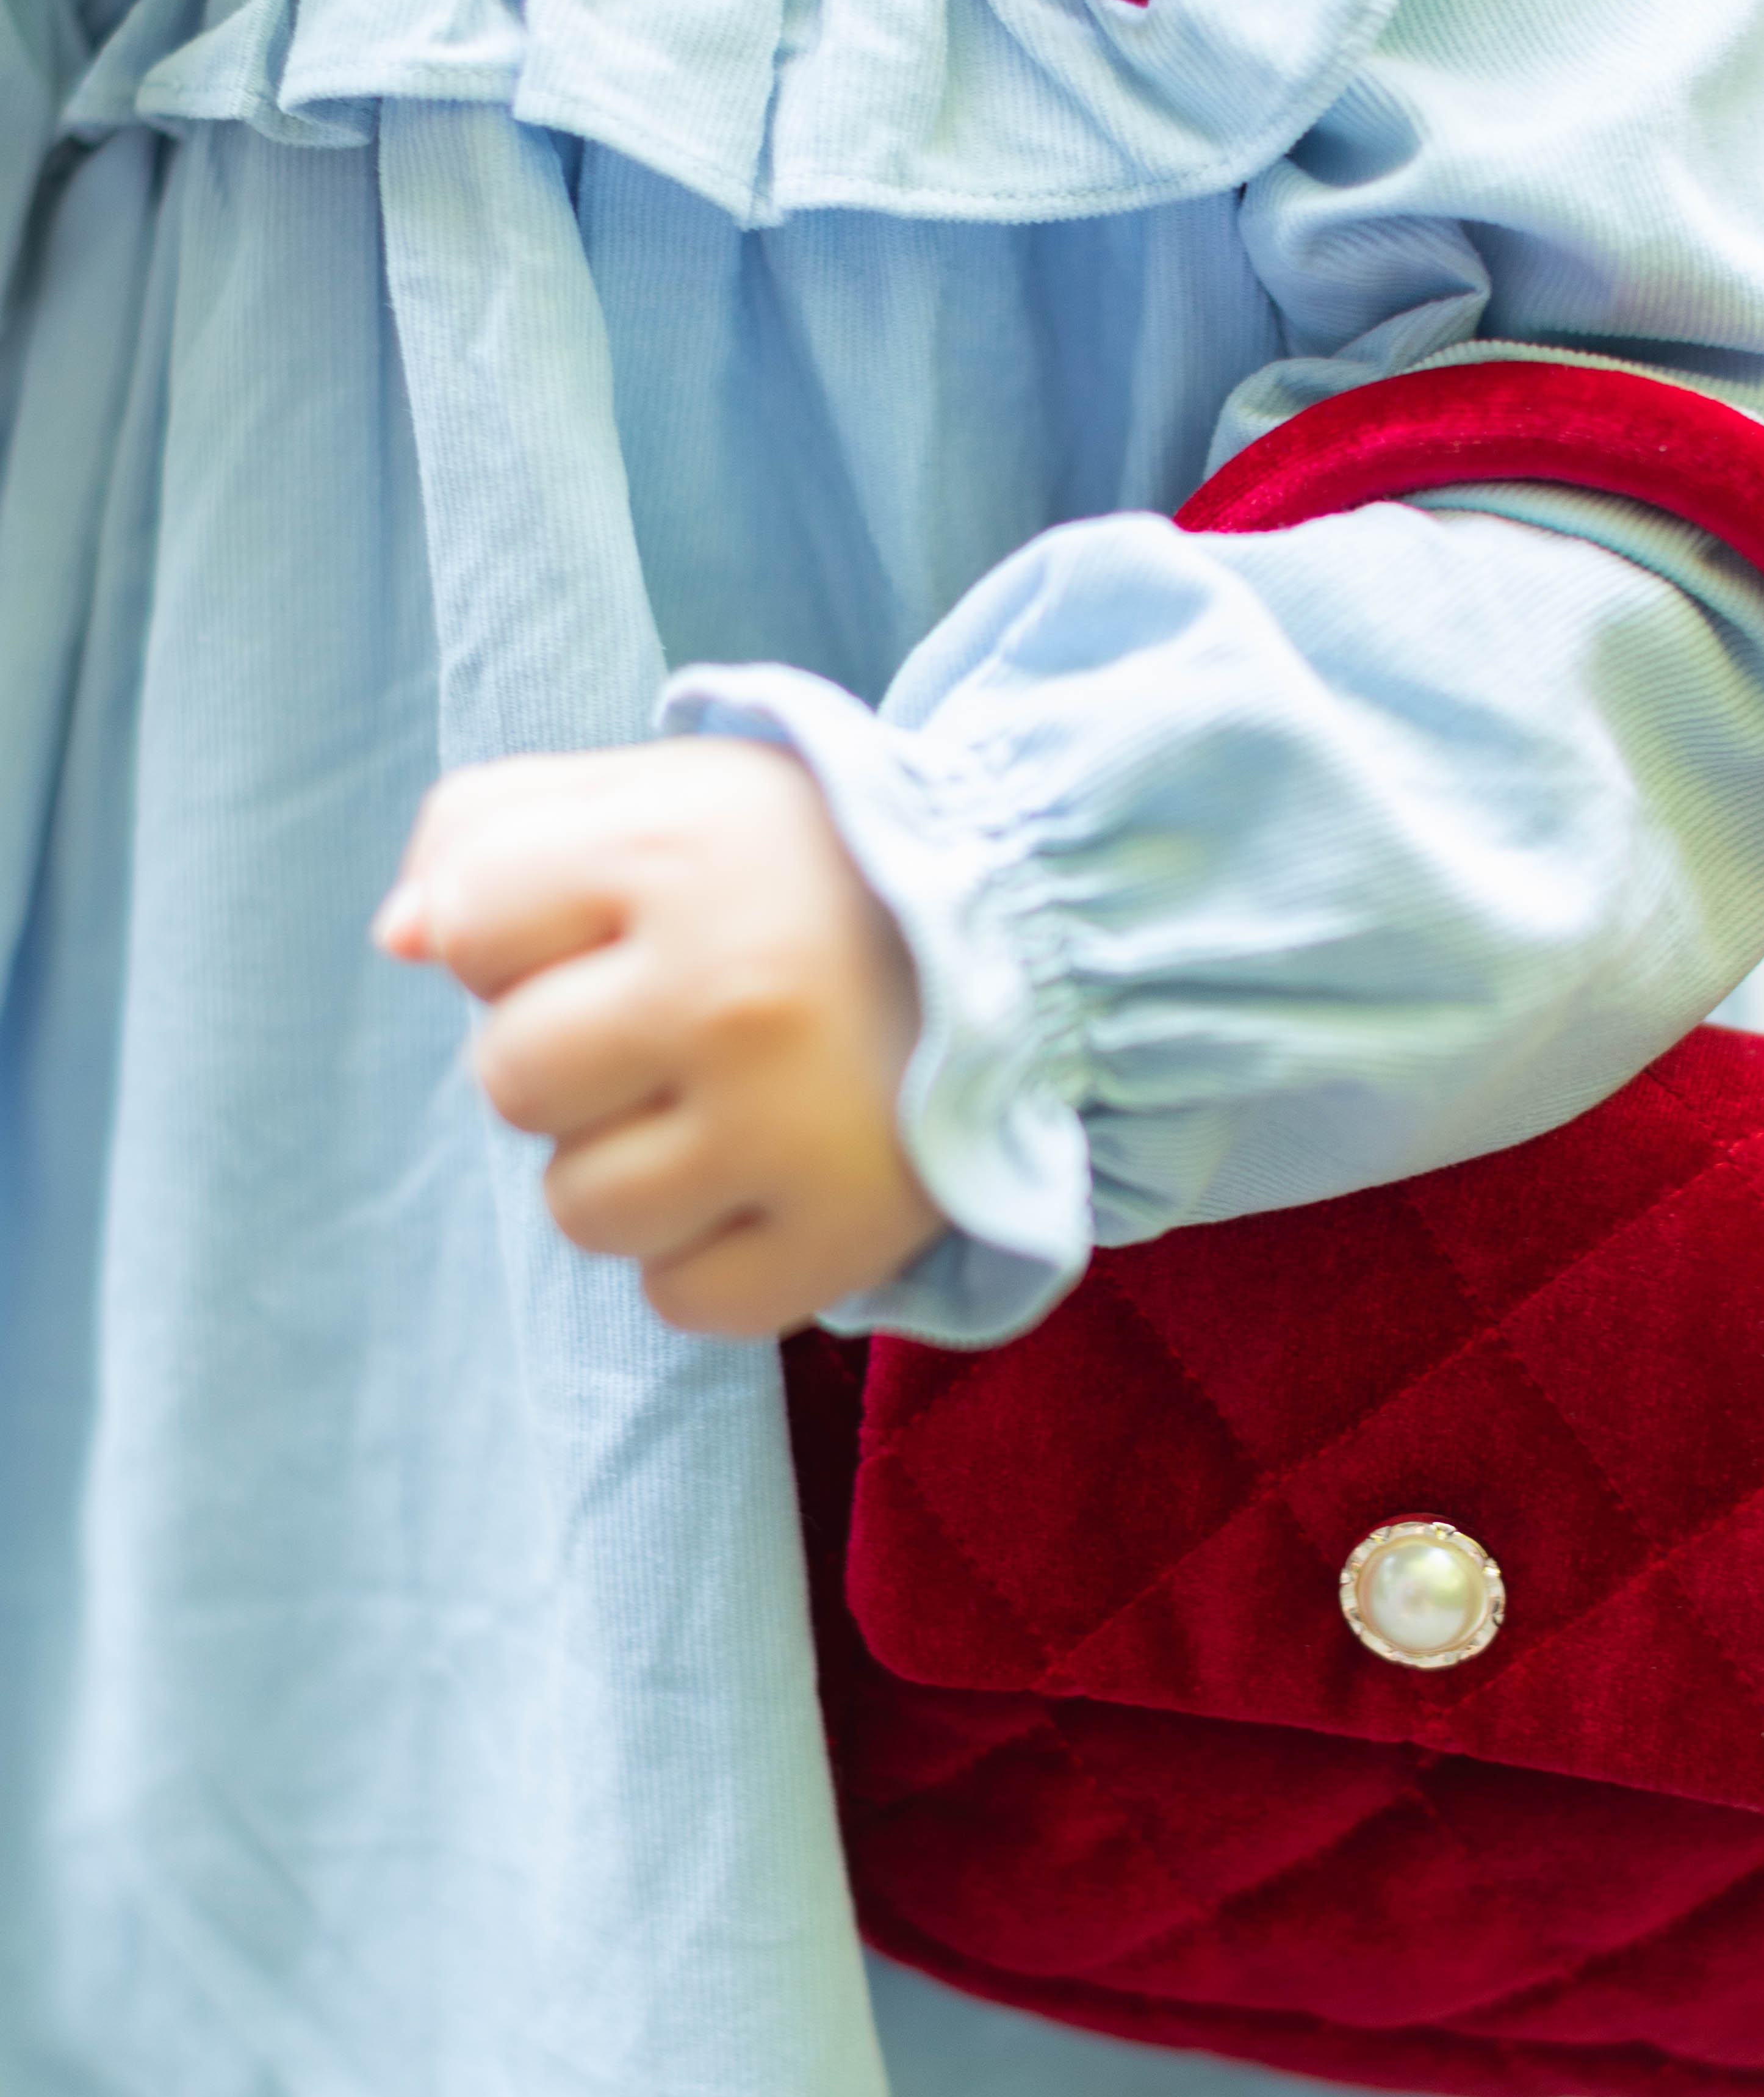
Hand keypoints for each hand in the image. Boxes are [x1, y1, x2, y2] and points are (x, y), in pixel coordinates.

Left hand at [375, 739, 944, 1335]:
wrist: (1031, 942)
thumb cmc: (803, 870)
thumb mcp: (661, 797)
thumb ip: (496, 827)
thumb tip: (399, 938)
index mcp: (677, 853)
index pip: (467, 923)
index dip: (515, 933)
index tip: (609, 926)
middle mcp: (729, 990)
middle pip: (510, 1081)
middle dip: (568, 1064)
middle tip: (672, 1030)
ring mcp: (789, 1125)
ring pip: (583, 1208)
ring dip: (629, 1171)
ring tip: (721, 1111)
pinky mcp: (843, 1235)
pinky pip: (681, 1298)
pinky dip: (705, 1260)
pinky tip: (762, 1185)